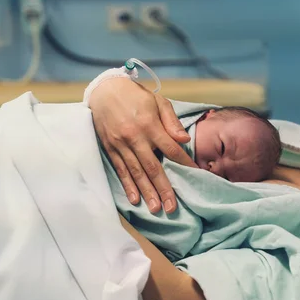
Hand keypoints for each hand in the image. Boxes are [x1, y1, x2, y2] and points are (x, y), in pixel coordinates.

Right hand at [89, 77, 196, 212]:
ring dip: (147, 192)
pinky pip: (121, 170)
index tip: (194, 176)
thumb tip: (185, 139)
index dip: (184, 163)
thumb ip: (171, 121)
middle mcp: (135, 137)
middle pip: (153, 167)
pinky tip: (135, 199)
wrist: (105, 90)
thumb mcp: (158, 102)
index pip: (171, 149)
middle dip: (164, 189)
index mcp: (150, 125)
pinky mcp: (110, 149)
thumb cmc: (136, 96)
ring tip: (156, 208)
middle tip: (172, 207)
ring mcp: (120, 145)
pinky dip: (128, 186)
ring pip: (136, 173)